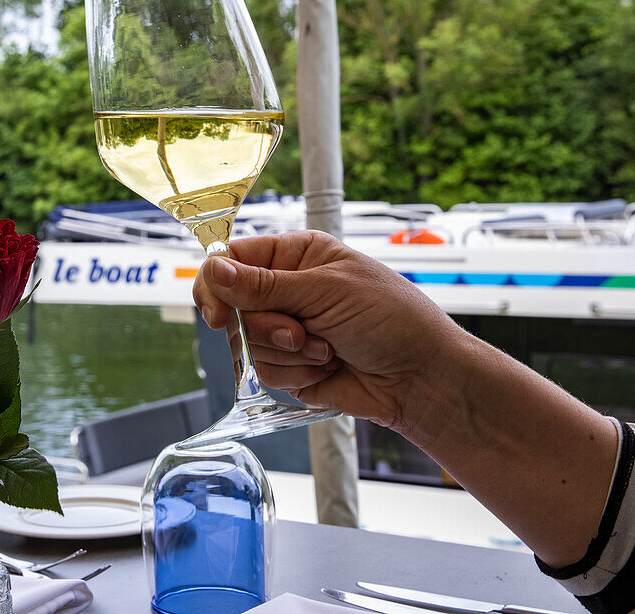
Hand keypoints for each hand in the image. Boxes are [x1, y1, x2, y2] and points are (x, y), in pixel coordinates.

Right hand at [193, 230, 464, 432]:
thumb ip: (263, 285)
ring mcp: (286, 330)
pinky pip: (264, 374)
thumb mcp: (326, 291)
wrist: (421, 378)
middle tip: (302, 332)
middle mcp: (285, 289)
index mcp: (295, 255)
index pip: (231, 260)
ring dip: (287, 354)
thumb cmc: (391, 319)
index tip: (217, 315)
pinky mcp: (290, 366)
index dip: (216, 286)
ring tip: (327, 349)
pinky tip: (328, 367)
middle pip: (232, 309)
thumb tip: (213, 269)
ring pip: (246, 346)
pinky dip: (296, 375)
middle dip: (267, 328)